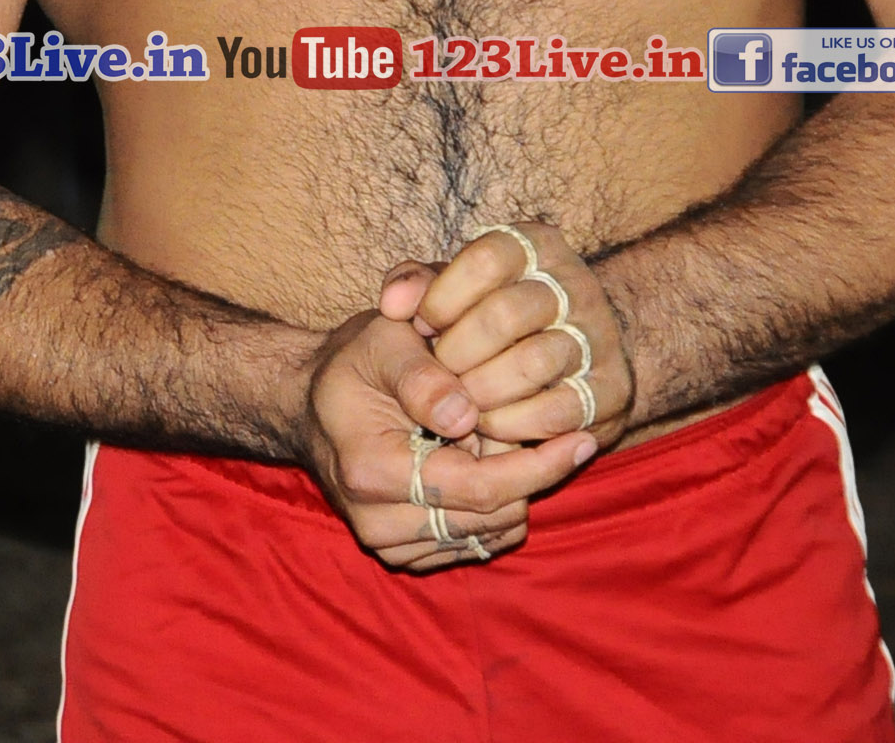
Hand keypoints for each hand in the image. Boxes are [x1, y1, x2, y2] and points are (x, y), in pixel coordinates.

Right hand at [293, 311, 593, 572]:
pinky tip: (483, 467)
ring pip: (485, 536)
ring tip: (496, 441)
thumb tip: (466, 416)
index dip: (537, 465)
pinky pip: (472, 546)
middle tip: (533, 426)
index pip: (478, 488)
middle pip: (488, 518)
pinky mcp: (400, 555)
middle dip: (526, 475)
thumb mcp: (383, 341)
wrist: (311, 404)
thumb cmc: (354, 362)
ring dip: (510, 493)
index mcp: (371, 469)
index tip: (583, 438)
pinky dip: (492, 512)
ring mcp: (386, 544)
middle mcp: (375, 521)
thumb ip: (423, 375)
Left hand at [379, 220, 637, 456]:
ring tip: (460, 401)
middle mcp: (574, 284)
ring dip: (484, 392)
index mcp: (535, 247)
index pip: (487, 258)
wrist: (565, 360)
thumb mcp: (449, 289)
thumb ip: (414, 284)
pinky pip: (559, 411)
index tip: (421, 324)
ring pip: (536, 363)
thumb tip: (393, 304)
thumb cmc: (484, 319)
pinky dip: (514, 424)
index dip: (444, 296)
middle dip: (459, 351)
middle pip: (508, 313)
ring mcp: (599, 336)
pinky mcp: (613, 389)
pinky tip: (489, 425)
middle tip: (440, 371)